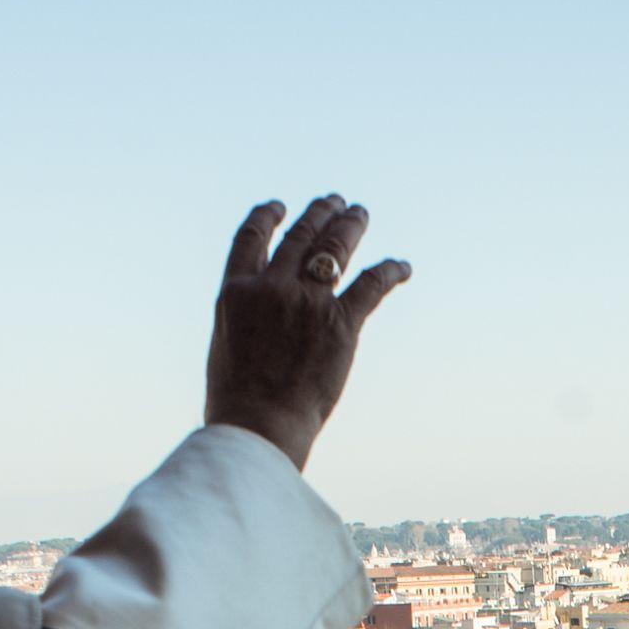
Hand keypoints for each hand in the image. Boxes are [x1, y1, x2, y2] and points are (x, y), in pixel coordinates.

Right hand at [205, 196, 408, 469]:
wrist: (258, 427)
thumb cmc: (236, 401)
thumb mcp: (225, 345)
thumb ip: (245, 316)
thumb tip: (258, 311)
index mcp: (236, 291)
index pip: (251, 238)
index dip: (267, 216)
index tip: (279, 207)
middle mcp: (272, 287)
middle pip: (300, 235)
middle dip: (319, 213)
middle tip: (334, 201)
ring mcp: (307, 302)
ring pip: (334, 247)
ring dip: (349, 225)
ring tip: (359, 213)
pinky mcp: (341, 323)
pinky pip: (372, 284)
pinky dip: (390, 271)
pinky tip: (403, 267)